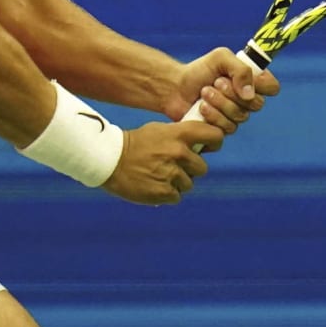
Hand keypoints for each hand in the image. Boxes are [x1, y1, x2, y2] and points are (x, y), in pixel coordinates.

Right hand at [103, 120, 221, 205]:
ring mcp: (172, 174)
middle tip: (172, 165)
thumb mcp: (159, 130)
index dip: (214, 142)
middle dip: (190, 168)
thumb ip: (182, 134)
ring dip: (177, 182)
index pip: (215, 136)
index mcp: (180, 134)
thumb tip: (202, 142)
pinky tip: (153, 184)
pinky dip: (167, 193)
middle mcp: (179, 153)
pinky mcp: (163, 192)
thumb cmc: (135, 143)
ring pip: (189, 184)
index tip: (208, 147)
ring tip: (158, 174)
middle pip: (202, 167)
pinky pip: (176, 196)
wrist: (110, 160)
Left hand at [164, 48, 281, 125]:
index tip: (247, 79)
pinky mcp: (223, 129)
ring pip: (241, 116)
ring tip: (204, 92)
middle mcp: (247, 100)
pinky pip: (227, 128)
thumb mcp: (220, 58)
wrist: (175, 88)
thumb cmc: (199, 70)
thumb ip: (240, 69)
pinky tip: (201, 107)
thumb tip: (250, 94)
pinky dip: (212, 115)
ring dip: (220, 102)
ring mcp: (236, 116)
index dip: (263, 85)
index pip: (272, 87)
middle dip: (233, 93)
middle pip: (256, 104)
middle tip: (216, 82)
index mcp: (251, 81)